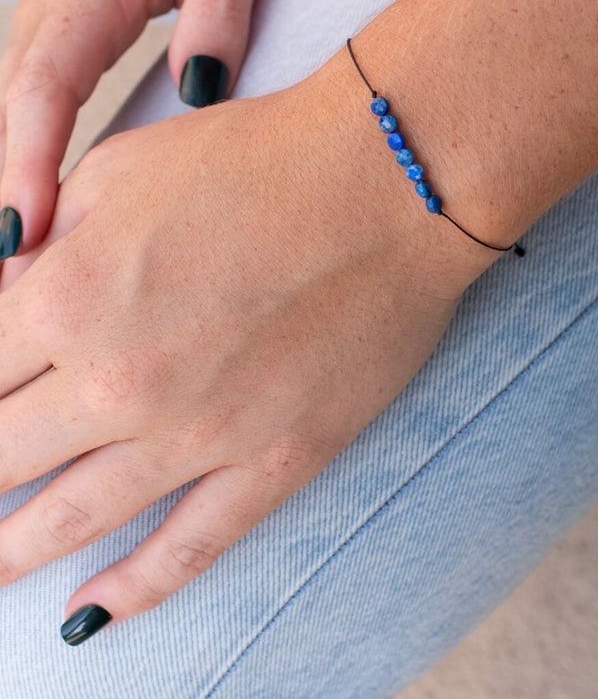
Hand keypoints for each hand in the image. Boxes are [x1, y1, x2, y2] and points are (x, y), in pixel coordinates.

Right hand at [0, 0, 274, 257]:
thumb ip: (216, 13)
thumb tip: (199, 95)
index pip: (41, 96)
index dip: (24, 170)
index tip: (17, 239)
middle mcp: (43, 16)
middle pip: (8, 123)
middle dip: (4, 204)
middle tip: (10, 296)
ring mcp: (39, 24)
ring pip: (9, 121)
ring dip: (5, 191)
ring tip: (15, 280)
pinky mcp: (52, 34)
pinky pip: (24, 109)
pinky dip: (17, 162)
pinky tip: (27, 218)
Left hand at [0, 46, 484, 637]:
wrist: (388, 179)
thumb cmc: (255, 154)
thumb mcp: (119, 170)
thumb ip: (42, 244)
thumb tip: (4, 299)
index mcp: (65, 297)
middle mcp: (117, 382)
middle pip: (0, 458)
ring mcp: (199, 434)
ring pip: (72, 521)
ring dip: (8, 554)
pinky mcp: (274, 459)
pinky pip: (190, 547)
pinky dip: (131, 590)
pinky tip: (87, 614)